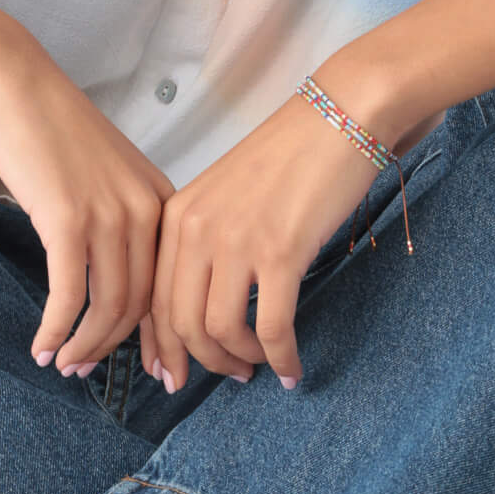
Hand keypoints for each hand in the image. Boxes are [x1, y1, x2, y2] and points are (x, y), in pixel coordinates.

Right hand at [0, 32, 174, 374]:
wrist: (14, 81)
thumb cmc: (51, 126)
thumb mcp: (105, 173)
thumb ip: (119, 218)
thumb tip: (115, 277)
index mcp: (161, 200)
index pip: (171, 284)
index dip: (165, 336)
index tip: (162, 372)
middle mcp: (144, 210)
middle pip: (142, 303)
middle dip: (123, 350)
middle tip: (94, 375)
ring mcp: (108, 215)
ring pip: (108, 306)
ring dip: (85, 345)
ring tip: (65, 365)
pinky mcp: (68, 219)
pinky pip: (69, 295)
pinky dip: (56, 328)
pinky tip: (42, 346)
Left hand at [144, 79, 388, 391]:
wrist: (339, 117)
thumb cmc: (291, 156)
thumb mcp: (227, 194)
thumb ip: (208, 239)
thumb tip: (207, 299)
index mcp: (179, 215)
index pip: (155, 298)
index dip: (162, 346)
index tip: (173, 375)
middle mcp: (198, 230)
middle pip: (181, 322)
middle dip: (201, 362)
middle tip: (229, 376)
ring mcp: (237, 242)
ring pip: (220, 331)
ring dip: (240, 360)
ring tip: (260, 365)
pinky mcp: (280, 253)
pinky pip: (270, 327)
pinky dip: (280, 357)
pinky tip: (291, 368)